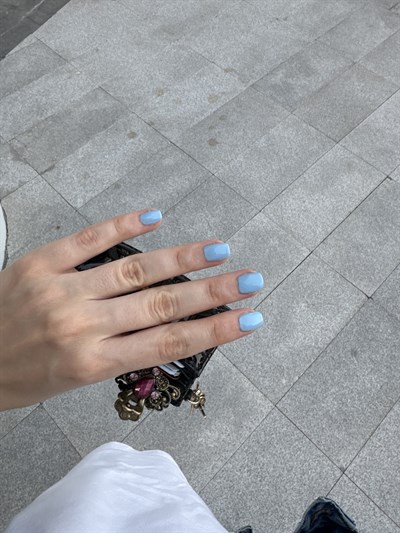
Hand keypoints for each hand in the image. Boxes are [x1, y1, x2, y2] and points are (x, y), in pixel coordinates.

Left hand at [0, 209, 263, 409]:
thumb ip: (121, 352)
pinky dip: (122, 225)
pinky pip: (87, 239)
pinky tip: (153, 216)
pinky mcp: (41, 262)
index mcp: (92, 362)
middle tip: (249, 279)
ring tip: (217, 250)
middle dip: (212, 292)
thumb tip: (167, 329)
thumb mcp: (76, 380)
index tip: (248, 319)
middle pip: (161, 305)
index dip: (215, 330)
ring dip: (180, 259)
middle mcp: (82, 325)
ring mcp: (61, 289)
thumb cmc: (24, 376)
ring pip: (133, 271)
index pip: (168, 343)